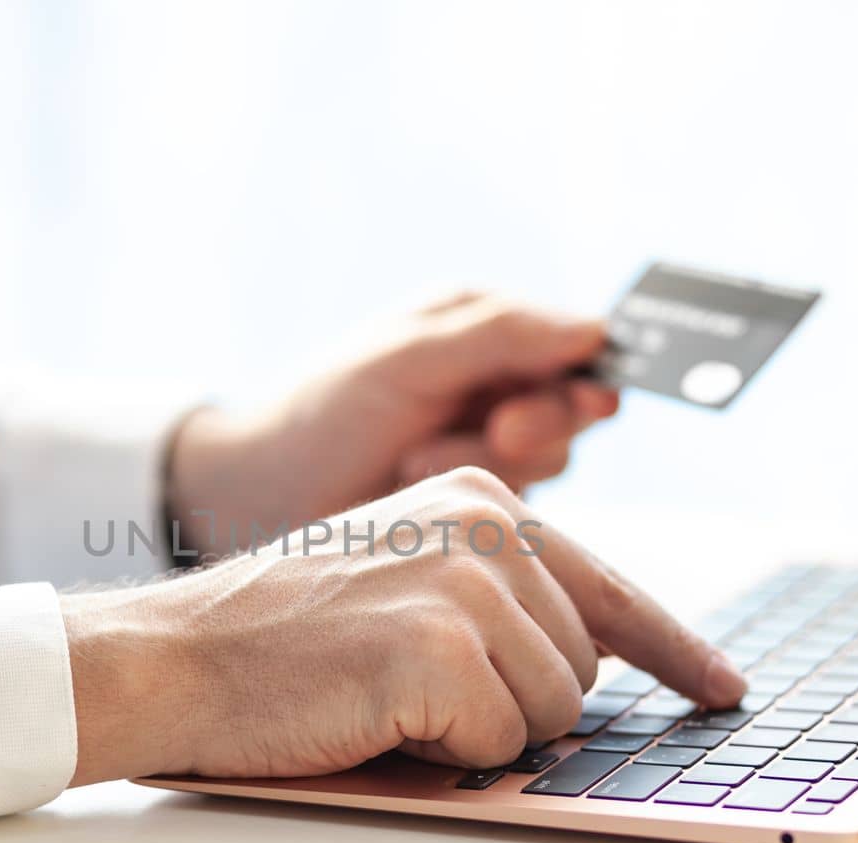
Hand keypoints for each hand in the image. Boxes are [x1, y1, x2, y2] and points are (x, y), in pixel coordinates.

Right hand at [62, 467, 744, 784]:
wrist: (174, 653)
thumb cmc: (277, 634)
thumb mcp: (399, 574)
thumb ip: (495, 594)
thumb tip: (587, 669)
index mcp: (482, 500)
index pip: (612, 587)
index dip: (676, 650)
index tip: (722, 688)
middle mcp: (488, 525)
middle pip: (582, 668)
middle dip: (513, 702)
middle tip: (407, 684)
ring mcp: (468, 583)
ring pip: (552, 714)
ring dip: (477, 731)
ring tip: (385, 692)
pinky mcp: (443, 648)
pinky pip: (499, 745)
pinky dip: (442, 754)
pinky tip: (374, 712)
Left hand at [167, 292, 618, 557]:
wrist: (263, 496)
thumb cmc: (323, 412)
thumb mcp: (407, 357)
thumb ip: (498, 337)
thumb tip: (593, 329)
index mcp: (481, 324)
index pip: (573, 339)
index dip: (589, 370)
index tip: (588, 399)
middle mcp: (494, 380)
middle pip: (574, 405)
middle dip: (538, 422)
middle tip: (501, 433)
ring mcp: (488, 443)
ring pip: (552, 459)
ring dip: (488, 461)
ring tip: (414, 460)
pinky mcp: (479, 501)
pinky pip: (519, 503)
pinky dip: (472, 498)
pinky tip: (413, 484)